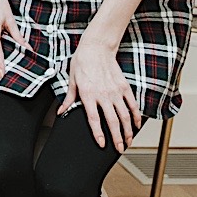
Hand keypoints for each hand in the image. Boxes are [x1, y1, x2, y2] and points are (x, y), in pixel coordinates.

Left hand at [60, 36, 141, 151]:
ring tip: (128, 141)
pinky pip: (132, 104)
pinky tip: (136, 125)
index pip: (94, 119)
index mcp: (88, 95)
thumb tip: (61, 111)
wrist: (96, 48)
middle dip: (117, 138)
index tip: (102, 144)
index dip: (99, 134)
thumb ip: (68, 98)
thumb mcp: (71, 80)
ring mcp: (116, 91)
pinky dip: (135, 116)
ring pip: (124, 116)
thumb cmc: (82, 62)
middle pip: (112, 121)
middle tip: (120, 149)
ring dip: (128, 130)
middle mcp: (103, 95)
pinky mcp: (124, 87)